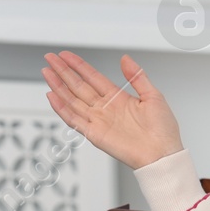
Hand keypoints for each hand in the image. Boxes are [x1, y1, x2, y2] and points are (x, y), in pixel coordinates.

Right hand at [41, 51, 183, 169]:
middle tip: (50, 58)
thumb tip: (125, 59)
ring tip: (47, 72)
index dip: (78, 65)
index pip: (92, 77)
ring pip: (72, 100)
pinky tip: (52, 96)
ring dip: (58, 86)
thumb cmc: (162, 130)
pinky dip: (61, 108)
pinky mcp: (94, 134)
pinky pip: (73, 119)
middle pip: (78, 86)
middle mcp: (105, 109)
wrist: (162, 154)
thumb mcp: (153, 95)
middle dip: (63, 71)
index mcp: (118, 98)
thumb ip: (137, 76)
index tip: (66, 55)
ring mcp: (97, 121)